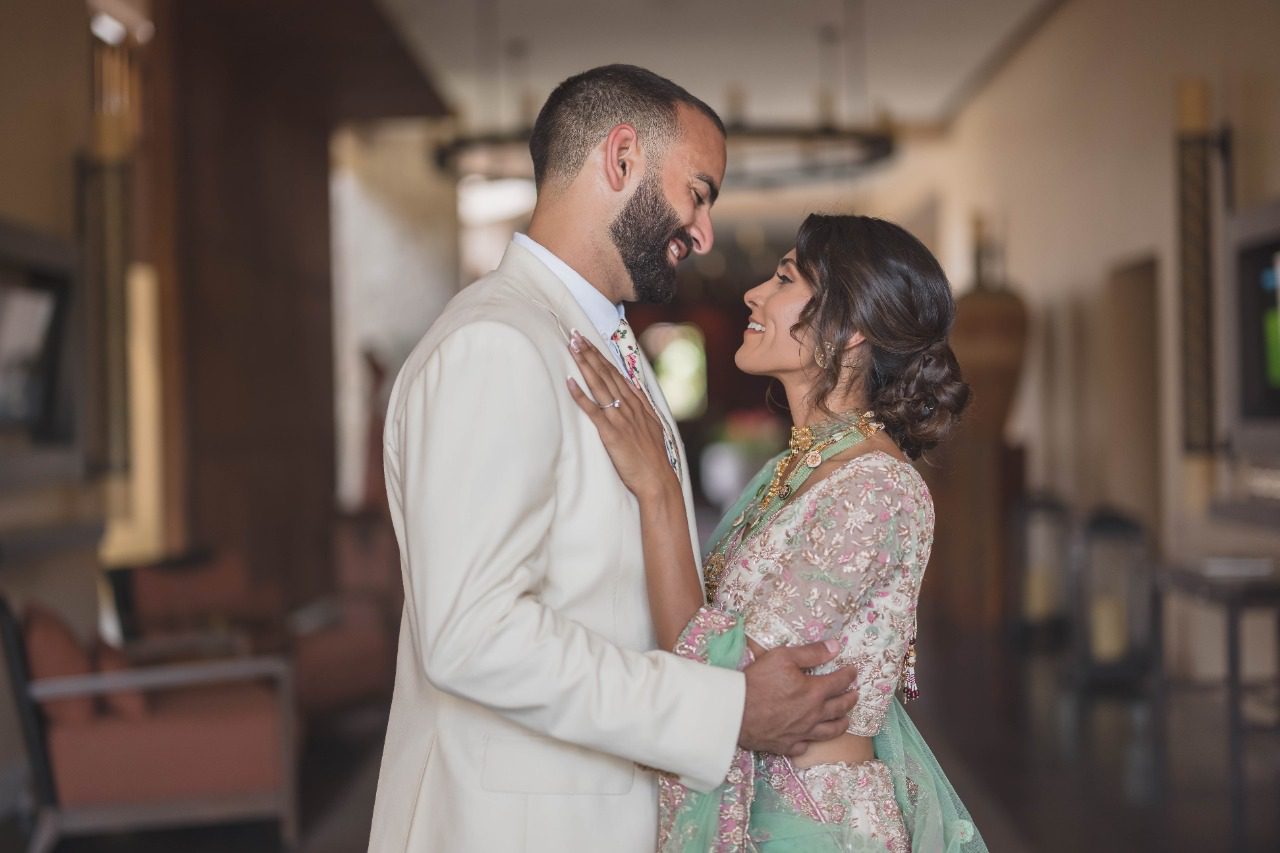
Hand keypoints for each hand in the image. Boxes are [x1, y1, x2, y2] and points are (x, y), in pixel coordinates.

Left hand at [566, 330, 675, 498]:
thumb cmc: (653, 459)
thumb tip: (633, 395)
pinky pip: (594, 410)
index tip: (588, 341)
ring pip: (600, 385)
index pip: (617, 374)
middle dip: (590, 353)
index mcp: (639, 404)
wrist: (658, 480)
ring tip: (573, 347)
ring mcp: (621, 418)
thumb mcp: (652, 428)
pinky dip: (581, 395)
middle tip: (575, 334)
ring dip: (585, 364)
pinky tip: (570, 382)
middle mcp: (630, 406)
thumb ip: (642, 410)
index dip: (601, 356)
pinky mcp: (612, 433)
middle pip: (606, 373)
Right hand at [738, 640, 858, 756]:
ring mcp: (801, 733)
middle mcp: (813, 715)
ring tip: (846, 719)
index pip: (839, 682)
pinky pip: (805, 746)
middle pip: (839, 708)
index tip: (854, 671)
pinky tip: (811, 739)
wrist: (735, 711)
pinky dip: (811, 742)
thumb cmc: (758, 681)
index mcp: (814, 692)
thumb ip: (811, 653)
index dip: (849, 675)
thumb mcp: (783, 657)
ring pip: (829, 731)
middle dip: (850, 699)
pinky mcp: (787, 745)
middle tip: (856, 694)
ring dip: (841, 723)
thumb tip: (835, 647)